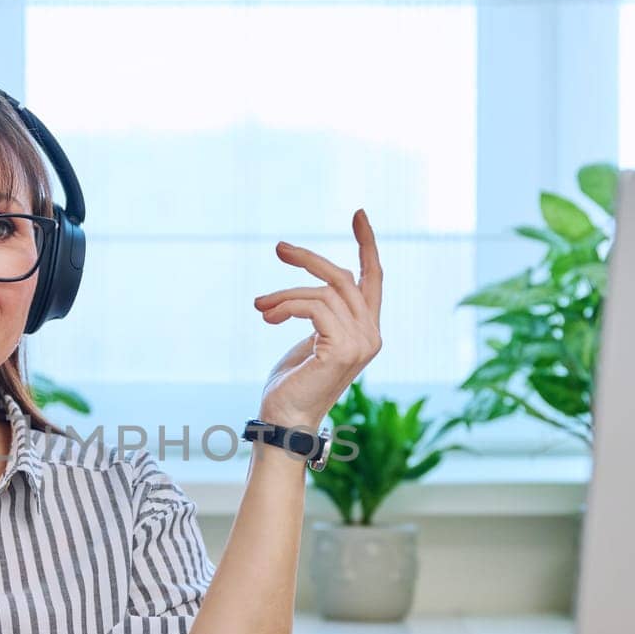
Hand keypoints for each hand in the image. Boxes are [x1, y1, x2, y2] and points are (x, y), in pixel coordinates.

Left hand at [252, 209, 384, 429]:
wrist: (284, 419)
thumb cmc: (292, 384)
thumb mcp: (309, 340)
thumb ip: (320, 316)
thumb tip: (310, 294)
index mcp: (366, 330)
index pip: (373, 279)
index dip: (367, 245)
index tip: (358, 214)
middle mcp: (371, 335)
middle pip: (344, 277)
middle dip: (309, 260)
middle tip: (279, 249)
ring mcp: (361, 343)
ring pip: (323, 292)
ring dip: (285, 295)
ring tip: (261, 306)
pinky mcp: (343, 349)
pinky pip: (313, 307)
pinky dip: (287, 305)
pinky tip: (268, 315)